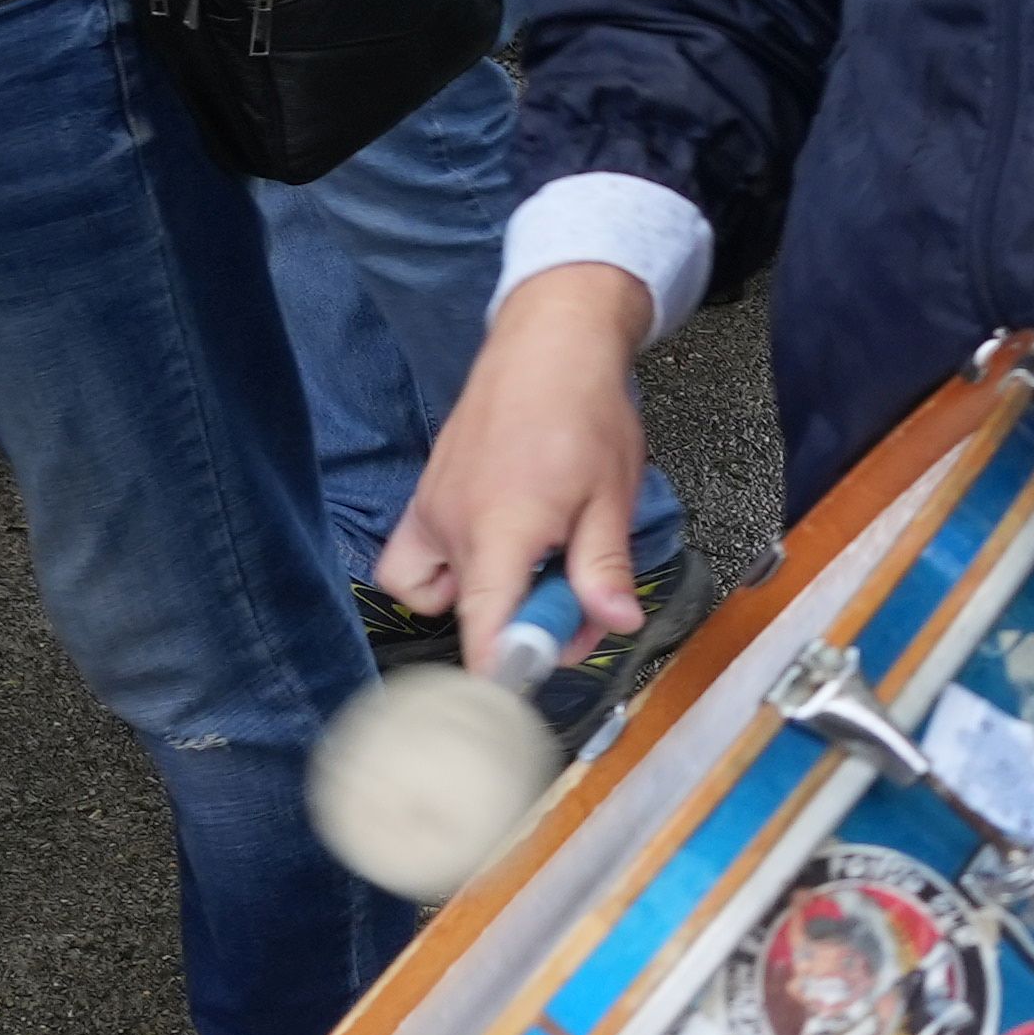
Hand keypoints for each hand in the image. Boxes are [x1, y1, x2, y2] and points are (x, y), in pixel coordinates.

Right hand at [384, 262, 658, 670]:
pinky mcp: (425, 498)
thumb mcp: (612, 495)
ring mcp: (430, 510)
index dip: (500, 671)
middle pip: (471, 614)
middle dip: (524, 624)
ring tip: (532, 570)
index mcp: (501, 529)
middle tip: (576, 601)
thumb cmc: (581, 408)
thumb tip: (616, 622)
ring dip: (479, 598)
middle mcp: (451, 524)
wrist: (547, 344)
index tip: (521, 690)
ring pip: (434, 591)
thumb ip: (605, 568)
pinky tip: (500, 549)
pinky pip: (417, 559)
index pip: (482, 626)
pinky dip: (450, 570)